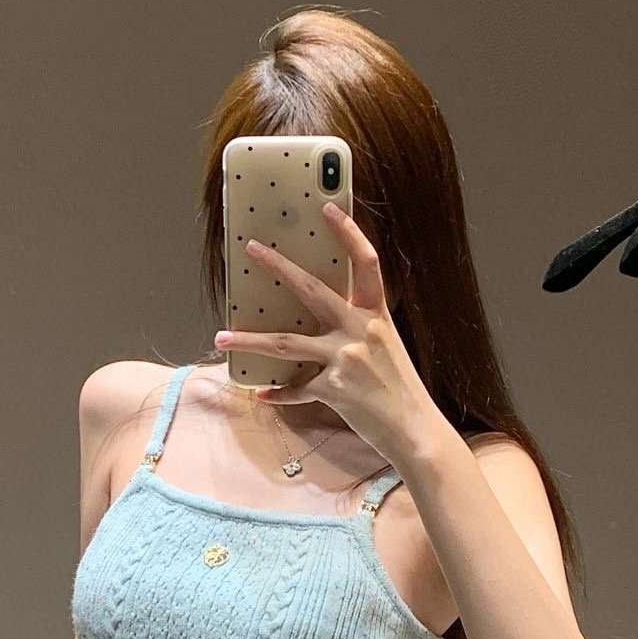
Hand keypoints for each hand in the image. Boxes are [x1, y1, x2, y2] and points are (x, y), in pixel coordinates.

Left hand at [215, 202, 446, 469]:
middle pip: (312, 289)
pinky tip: (261, 395)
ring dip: (249, 340)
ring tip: (221, 337)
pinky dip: (279, 394)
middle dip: (278, 266)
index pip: (366, 263)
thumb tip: (326, 322)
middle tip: (252, 248)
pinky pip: (297, 389)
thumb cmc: (402, 392)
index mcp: (376, 316)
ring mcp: (346, 359)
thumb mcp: (387, 349)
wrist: (416, 430)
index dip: (348, 232)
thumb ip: (359, 331)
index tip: (328, 208)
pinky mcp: (334, 389)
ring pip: (286, 342)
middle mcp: (360, 331)